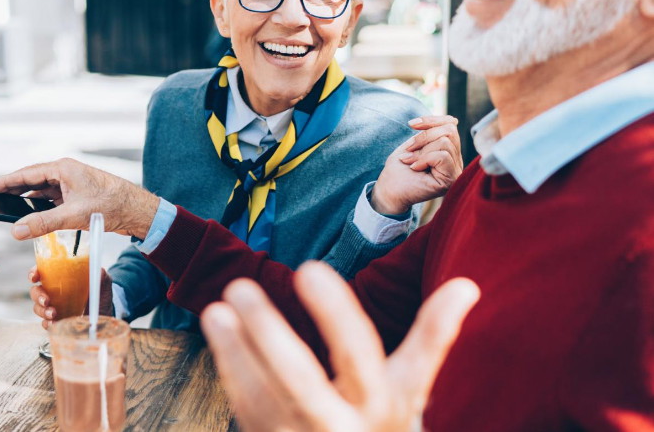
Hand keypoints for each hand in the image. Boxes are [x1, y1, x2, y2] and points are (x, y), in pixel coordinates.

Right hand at [0, 158, 159, 239]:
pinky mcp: (78, 195)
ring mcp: (72, 184)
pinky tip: (35, 217)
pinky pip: (53, 200)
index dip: (7, 181)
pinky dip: (42, 207)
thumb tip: (17, 231)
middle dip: (14, 190)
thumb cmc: (110, 205)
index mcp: (63, 169)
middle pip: (33, 181)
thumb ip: (43, 223)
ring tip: (10, 209)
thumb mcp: (73, 216)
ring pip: (43, 191)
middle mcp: (66, 173)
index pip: (27, 174)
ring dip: (28, 201)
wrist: (137, 209)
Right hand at [28, 266, 112, 329]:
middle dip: (37, 296)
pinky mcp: (56, 322)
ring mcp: (53, 307)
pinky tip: (54, 324)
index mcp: (60, 278)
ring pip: (38, 308)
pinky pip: (45, 323)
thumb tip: (95, 268)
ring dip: (42, 311)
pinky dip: (47, 324)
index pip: (41, 272)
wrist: (106, 314)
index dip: (34, 273)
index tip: (35, 277)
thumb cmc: (100, 294)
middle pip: (35, 291)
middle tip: (46, 300)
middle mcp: (53, 292)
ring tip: (53, 314)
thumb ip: (99, 273)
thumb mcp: (102, 281)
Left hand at [201, 262, 479, 431]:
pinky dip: (230, 370)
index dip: (335, 313)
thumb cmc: (381, 423)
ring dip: (236, 352)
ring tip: (216, 309)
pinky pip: (246, 408)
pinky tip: (217, 330)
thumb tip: (468, 285)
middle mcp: (339, 426)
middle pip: (301, 381)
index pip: (358, 354)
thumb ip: (432, 337)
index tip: (308, 268)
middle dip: (269, 335)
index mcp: (379, 404)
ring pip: (263, 397)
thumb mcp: (410, 389)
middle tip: (240, 287)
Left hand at [371, 116, 462, 215]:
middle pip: (449, 131)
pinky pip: (442, 156)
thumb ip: (433, 132)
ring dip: (421, 151)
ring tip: (409, 161)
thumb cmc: (399, 168)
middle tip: (408, 150)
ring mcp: (456, 171)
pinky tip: (414, 168)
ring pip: (445, 143)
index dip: (431, 120)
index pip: (451, 124)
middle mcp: (456, 161)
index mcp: (449, 151)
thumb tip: (453, 120)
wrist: (388, 190)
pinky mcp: (451, 180)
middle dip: (424, 137)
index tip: (411, 124)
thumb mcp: (415, 144)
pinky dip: (424, 159)